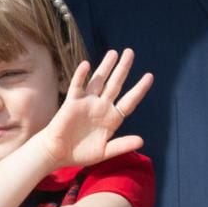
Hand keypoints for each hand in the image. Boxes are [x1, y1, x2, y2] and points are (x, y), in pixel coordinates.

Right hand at [37, 48, 152, 168]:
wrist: (58, 154)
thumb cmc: (81, 153)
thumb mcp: (105, 151)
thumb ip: (122, 145)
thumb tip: (142, 141)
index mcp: (112, 117)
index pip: (129, 100)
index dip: (139, 89)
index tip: (150, 76)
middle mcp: (101, 106)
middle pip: (115, 84)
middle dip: (123, 68)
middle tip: (130, 52)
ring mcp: (87, 102)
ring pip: (98, 81)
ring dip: (105, 67)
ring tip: (113, 53)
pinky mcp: (72, 103)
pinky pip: (77, 86)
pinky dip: (81, 75)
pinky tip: (86, 64)